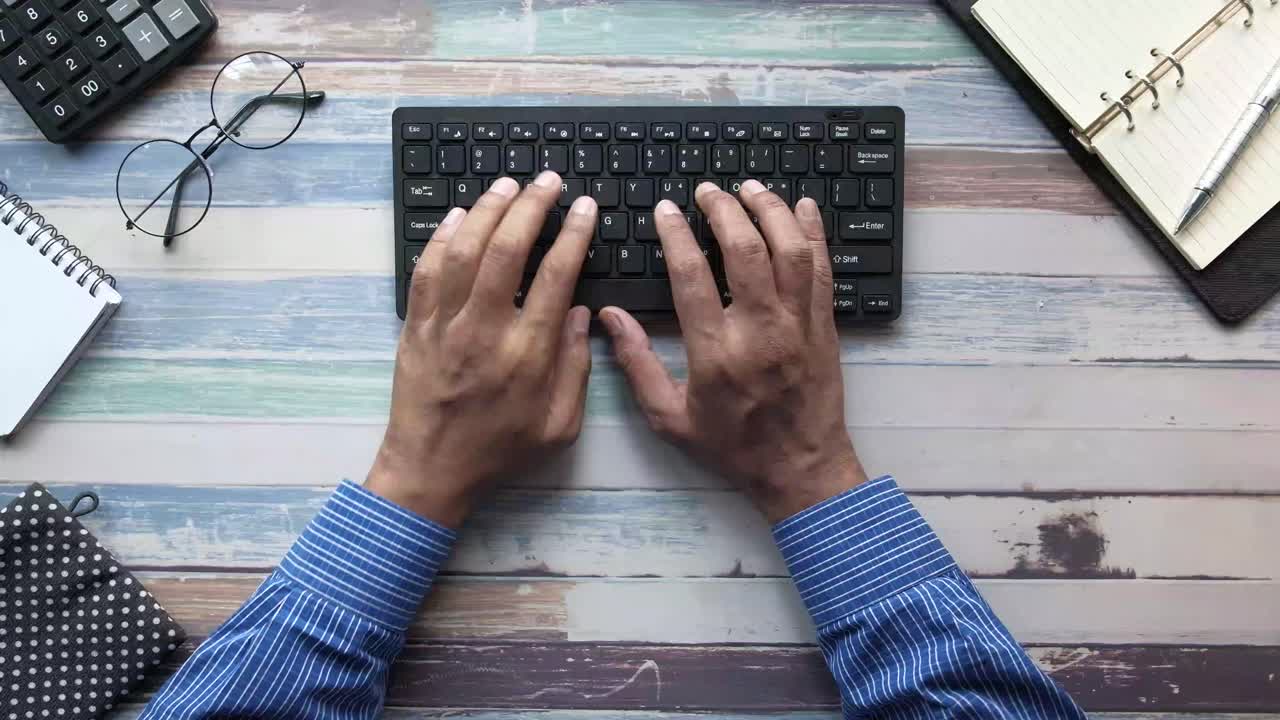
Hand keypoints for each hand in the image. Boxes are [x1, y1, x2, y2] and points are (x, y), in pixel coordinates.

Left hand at [367, 172, 597, 527]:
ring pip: (464, 251)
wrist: (431, 471)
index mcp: (527, 355)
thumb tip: (581, 313)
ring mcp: (445, 326)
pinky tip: (460, 215)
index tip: (584, 209)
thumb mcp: (560, 425)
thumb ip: (577, 368)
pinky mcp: (416, 327)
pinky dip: (442, 237)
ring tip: (508, 185)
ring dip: (488, 210)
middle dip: (531, 207)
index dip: (573, 235)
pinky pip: (426, 270)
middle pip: (507, 251)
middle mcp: (485, 332)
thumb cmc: (500, 451)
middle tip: (547, 181)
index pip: (555, 277)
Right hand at [600, 180, 867, 522]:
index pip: (692, 276)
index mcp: (716, 354)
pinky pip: (823, 268)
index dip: (676, 235)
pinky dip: (814, 232)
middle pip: (745, 250)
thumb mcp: (670, 418)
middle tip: (708, 191)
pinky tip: (803, 207)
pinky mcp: (825, 325)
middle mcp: (761, 332)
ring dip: (770, 211)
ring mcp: (799, 325)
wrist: (801, 469)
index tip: (666, 211)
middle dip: (724, 210)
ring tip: (750, 189)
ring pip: (790, 250)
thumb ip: (637, 364)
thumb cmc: (733, 447)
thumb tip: (609, 317)